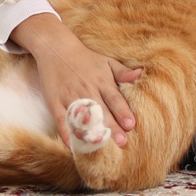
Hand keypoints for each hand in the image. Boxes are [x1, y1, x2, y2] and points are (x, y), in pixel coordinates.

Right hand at [30, 26, 141, 148]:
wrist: (56, 50)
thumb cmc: (85, 58)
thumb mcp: (107, 61)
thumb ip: (123, 72)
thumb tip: (140, 74)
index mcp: (101, 81)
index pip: (114, 98)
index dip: (122, 111)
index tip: (131, 124)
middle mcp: (87, 90)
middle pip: (100, 111)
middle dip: (111, 127)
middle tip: (121, 142)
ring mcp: (70, 98)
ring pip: (82, 118)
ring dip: (91, 132)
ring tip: (100, 145)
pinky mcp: (55, 104)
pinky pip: (62, 121)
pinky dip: (68, 133)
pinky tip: (74, 145)